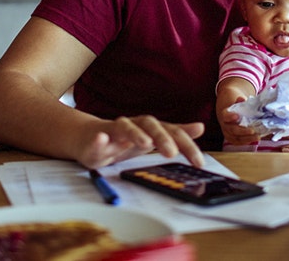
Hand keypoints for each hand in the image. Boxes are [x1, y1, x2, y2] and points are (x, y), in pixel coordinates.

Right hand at [78, 115, 205, 168]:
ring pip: (125, 126)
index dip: (186, 145)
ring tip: (145, 143)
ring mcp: (114, 129)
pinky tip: (102, 140)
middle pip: (150, 125)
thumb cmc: (122, 140)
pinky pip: (97, 137)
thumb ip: (174, 134)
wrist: (88, 137)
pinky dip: (99, 139)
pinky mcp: (95, 137)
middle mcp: (134, 125)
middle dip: (162, 138)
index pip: (172, 132)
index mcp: (149, 128)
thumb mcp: (151, 139)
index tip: (199, 162)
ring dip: (135, 133)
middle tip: (171, 154)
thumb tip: (200, 127)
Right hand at [216, 97, 260, 146]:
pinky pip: (238, 142)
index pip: (225, 116)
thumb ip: (240, 101)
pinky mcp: (232, 138)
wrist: (230, 112)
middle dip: (242, 131)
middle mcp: (225, 125)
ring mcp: (228, 133)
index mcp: (224, 114)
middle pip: (232, 130)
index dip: (230, 117)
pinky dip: (246, 141)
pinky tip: (254, 139)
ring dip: (247, 138)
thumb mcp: (237, 101)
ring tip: (257, 136)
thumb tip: (242, 99)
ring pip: (236, 138)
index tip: (237, 116)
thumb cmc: (235, 106)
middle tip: (252, 131)